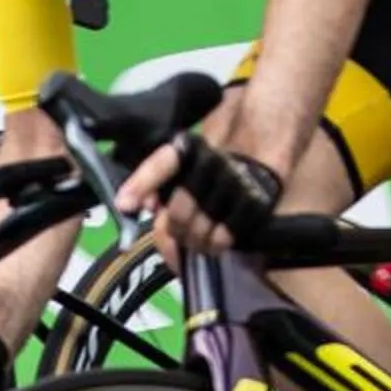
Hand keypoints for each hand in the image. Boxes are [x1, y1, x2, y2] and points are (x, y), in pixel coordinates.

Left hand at [116, 102, 284, 258]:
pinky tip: (215, 243)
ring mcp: (235, 184)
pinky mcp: (254, 204)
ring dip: (194, 242)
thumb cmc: (216, 162)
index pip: (162, 165)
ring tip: (197, 240)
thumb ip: (156, 182)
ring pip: (198, 229)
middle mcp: (212, 164)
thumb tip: (136, 205)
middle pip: (178, 212)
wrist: (265, 145)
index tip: (124, 205)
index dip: (140, 185)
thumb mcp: (184, 162)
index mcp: (189, 150)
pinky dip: (215, 245)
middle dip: (175, 229)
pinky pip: (224, 237)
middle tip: (180, 234)